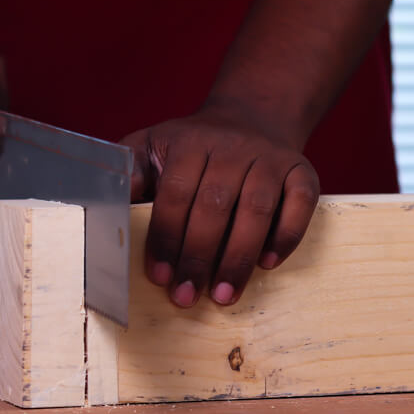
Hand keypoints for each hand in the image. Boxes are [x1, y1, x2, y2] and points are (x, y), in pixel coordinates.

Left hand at [121, 103, 319, 307]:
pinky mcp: (303, 171)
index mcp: (190, 142)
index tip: (159, 277)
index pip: (175, 194)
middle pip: (214, 206)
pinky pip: (301, 205)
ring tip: (225, 295)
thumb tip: (111, 207)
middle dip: (198, 257)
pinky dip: (287, 236)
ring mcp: (271, 158)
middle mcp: (233, 147)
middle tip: (187, 297)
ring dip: (239, 257)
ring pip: (257, 209)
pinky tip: (268, 264)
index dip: (166, 237)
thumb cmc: (194, 145)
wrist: (254, 116)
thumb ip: (128, 172)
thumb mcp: (152, 145)